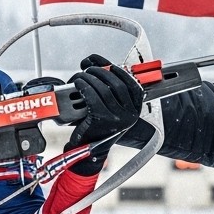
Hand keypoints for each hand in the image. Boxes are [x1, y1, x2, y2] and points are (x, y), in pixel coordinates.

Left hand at [67, 54, 143, 173]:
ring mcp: (117, 119)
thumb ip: (110, 88)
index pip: (133, 85)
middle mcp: (130, 115)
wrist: (89, 150)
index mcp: (135, 110)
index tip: (108, 65)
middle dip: (102, 72)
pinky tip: (78, 84)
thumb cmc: (98, 125)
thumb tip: (98, 63)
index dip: (120, 71)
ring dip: (90, 78)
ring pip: (103, 89)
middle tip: (90, 69)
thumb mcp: (111, 107)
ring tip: (82, 76)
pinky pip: (92, 97)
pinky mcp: (101, 120)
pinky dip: (84, 87)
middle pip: (118, 85)